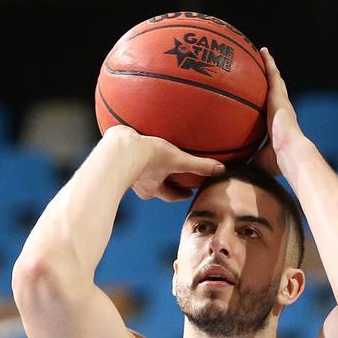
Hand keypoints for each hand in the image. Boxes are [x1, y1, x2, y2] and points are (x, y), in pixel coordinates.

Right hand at [104, 125, 225, 201]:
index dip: (180, 195)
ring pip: (141, 173)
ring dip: (148, 168)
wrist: (118, 148)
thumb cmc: (147, 156)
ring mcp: (127, 173)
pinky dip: (134, 153)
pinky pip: (128, 157)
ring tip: (152, 158)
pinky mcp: (117, 158)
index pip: (171, 196)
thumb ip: (199, 165)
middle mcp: (139, 184)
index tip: (187, 193)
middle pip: (155, 186)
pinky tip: (135, 142)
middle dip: (164, 182)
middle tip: (171, 176)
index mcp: (152, 188)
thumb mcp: (177, 159)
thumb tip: (221, 169)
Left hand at [249, 47, 309, 176]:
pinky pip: (273, 74)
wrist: (290, 154)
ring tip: (261, 53)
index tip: (257, 97)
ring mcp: (281, 101)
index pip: (268, 111)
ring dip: (268, 66)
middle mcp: (280, 110)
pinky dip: (268, 62)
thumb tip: (226, 170)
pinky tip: (262, 51)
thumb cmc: (276, 162)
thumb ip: (243, 160)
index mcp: (276, 125)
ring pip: (274, 79)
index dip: (265, 103)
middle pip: (273, 91)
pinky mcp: (280, 95)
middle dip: (267, 80)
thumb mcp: (255, 160)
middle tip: (259, 69)